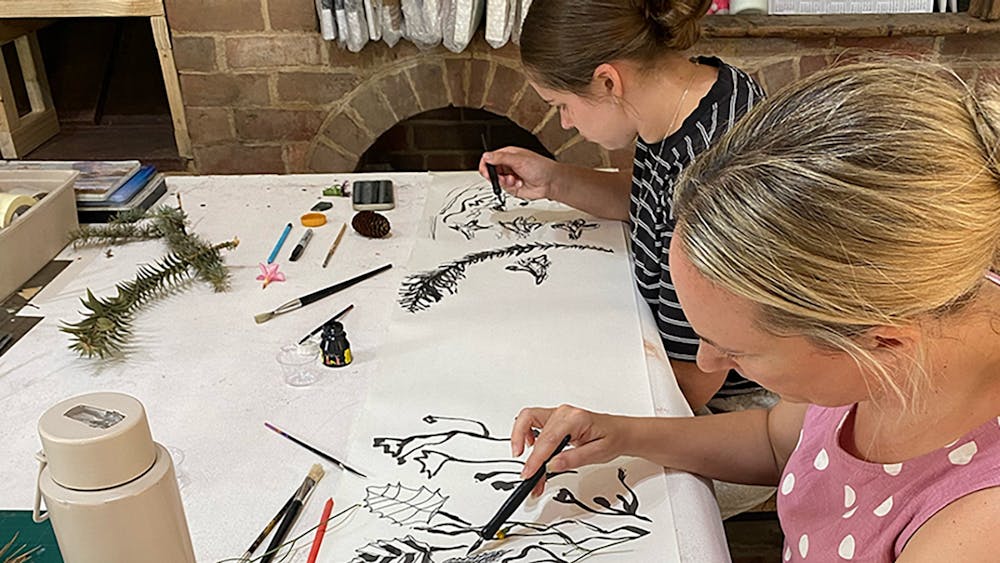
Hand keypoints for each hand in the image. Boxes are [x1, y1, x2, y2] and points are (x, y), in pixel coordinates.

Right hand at [479, 147, 558, 200]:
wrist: (550, 182)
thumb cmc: (540, 167)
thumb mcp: (519, 160)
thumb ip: (501, 158)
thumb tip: (487, 156)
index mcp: (508, 155)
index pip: (490, 158)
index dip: (485, 164)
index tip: (486, 171)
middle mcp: (507, 165)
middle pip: (491, 170)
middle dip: (494, 175)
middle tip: (498, 177)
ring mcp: (509, 176)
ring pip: (496, 180)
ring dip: (504, 182)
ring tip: (513, 180)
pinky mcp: (512, 186)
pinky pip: (503, 188)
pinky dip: (510, 187)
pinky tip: (518, 184)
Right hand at [511, 404, 629, 496]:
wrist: (620, 432)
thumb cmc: (612, 439)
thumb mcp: (597, 453)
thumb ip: (573, 459)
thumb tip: (552, 464)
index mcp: (575, 418)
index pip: (548, 439)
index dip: (535, 459)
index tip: (529, 474)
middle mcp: (563, 412)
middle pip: (536, 434)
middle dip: (530, 459)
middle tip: (528, 477)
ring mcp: (557, 413)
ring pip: (528, 423)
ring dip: (522, 443)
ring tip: (528, 466)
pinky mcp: (553, 419)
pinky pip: (531, 423)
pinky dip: (525, 435)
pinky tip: (529, 448)